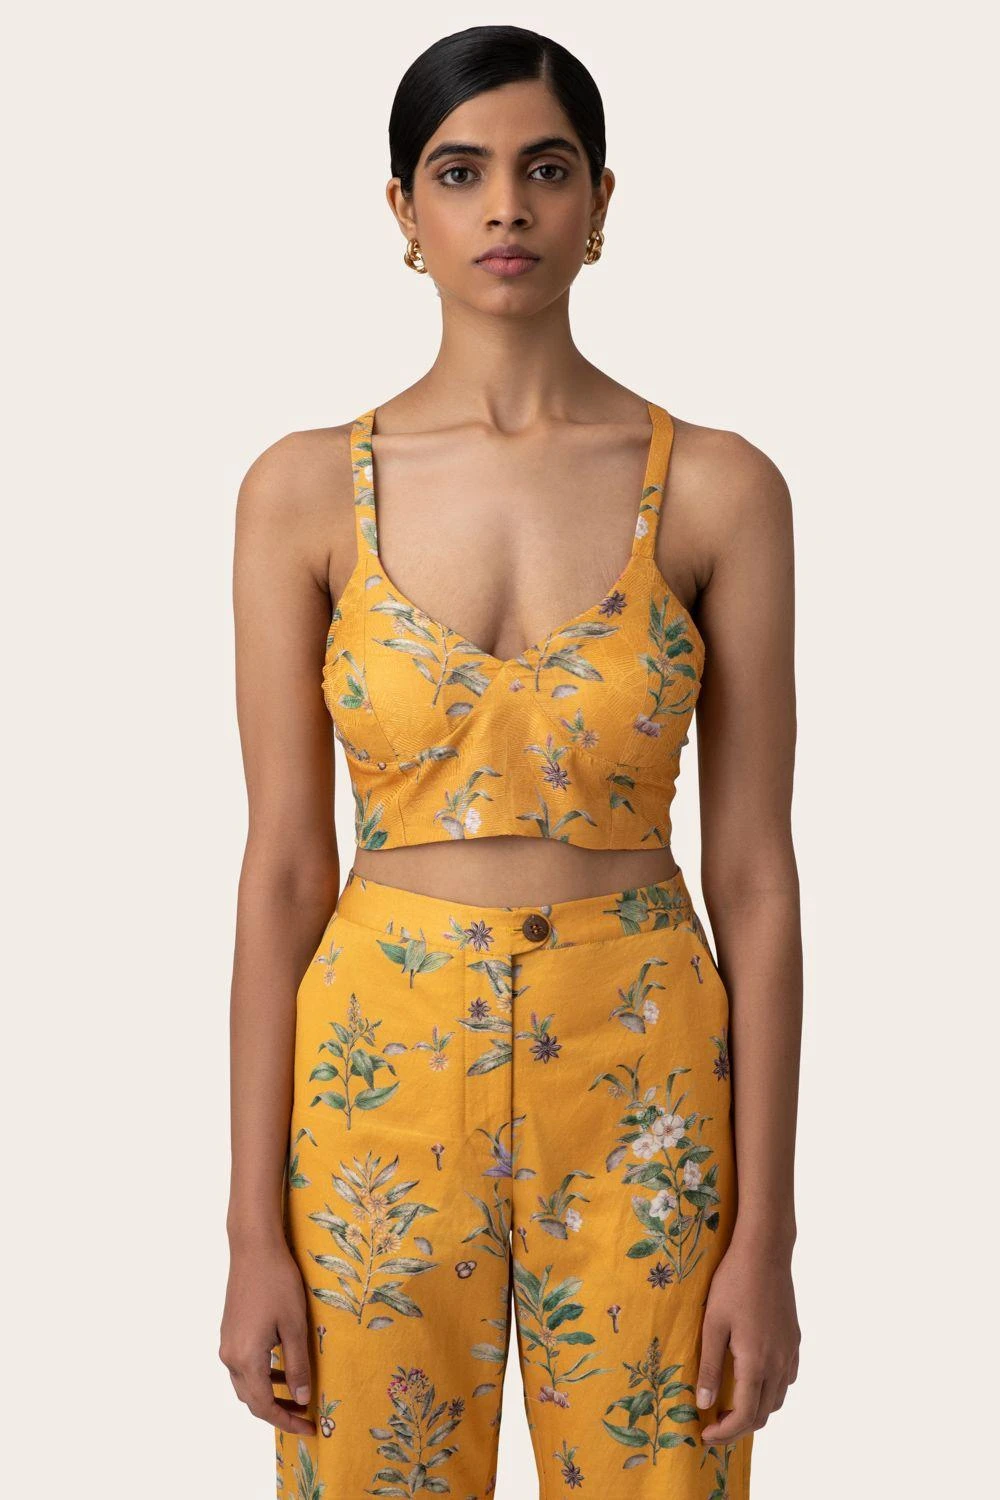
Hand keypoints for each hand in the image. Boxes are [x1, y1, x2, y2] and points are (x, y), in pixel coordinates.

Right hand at [219, 1233, 315, 1436]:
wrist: (254, 1249)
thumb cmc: (278, 1284)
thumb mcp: (295, 1326)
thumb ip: (297, 1366)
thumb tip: (302, 1399)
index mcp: (246, 1359)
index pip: (264, 1406)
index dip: (287, 1421)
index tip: (309, 1429)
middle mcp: (230, 1357)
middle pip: (252, 1400)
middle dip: (278, 1412)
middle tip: (306, 1417)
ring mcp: (227, 1344)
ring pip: (247, 1385)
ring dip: (270, 1395)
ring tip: (298, 1396)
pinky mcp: (230, 1333)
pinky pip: (244, 1367)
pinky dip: (263, 1376)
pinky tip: (282, 1369)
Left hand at [695, 1233, 799, 1444]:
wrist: (764, 1252)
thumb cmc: (733, 1284)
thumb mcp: (712, 1324)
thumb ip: (708, 1367)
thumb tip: (703, 1404)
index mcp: (756, 1363)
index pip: (745, 1416)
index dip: (725, 1433)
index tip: (705, 1435)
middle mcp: (778, 1363)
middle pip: (763, 1414)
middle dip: (738, 1426)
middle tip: (713, 1425)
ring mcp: (790, 1352)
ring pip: (777, 1398)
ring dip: (756, 1410)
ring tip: (730, 1405)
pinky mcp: (794, 1340)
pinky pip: (786, 1378)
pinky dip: (770, 1390)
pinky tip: (753, 1378)